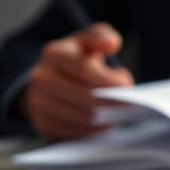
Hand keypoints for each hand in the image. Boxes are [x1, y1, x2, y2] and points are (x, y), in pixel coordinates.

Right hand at [21, 22, 133, 139]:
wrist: (50, 81)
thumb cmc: (77, 58)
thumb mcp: (88, 40)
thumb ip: (101, 36)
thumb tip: (112, 43)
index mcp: (54, 54)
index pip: (83, 69)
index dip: (108, 79)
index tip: (127, 85)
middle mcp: (41, 78)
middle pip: (84, 97)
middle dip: (112, 102)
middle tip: (130, 104)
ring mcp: (39, 103)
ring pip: (82, 118)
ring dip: (106, 118)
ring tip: (119, 112)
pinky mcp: (43, 125)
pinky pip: (75, 134)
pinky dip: (94, 131)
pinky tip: (104, 123)